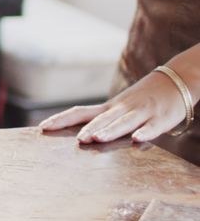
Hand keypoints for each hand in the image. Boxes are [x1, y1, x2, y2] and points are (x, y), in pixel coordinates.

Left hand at [39, 70, 188, 142]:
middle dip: (89, 129)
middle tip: (76, 140)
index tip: (42, 128)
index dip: (62, 119)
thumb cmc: (143, 98)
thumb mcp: (120, 107)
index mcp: (109, 107)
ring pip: (124, 122)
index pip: (81, 112)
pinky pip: (153, 127)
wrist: (177, 80)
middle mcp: (123, 109)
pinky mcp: (162, 118)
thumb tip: (79, 134)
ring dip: (110, 130)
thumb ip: (103, 120)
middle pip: (102, 119)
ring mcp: (142, 113)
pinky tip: (137, 139)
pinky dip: (145, 132)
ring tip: (97, 138)